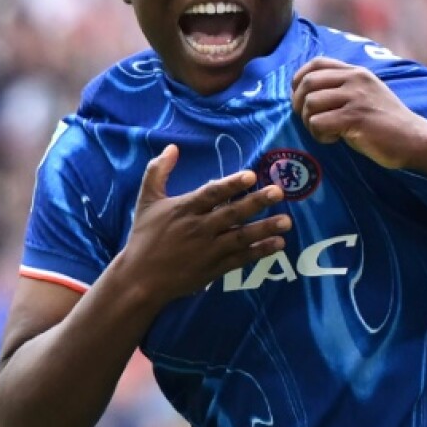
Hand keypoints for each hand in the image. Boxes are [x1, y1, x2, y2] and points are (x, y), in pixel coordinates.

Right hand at [115, 145, 290, 304]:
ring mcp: (208, 250)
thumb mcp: (146, 200)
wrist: (139, 279)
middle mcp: (198, 228)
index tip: (251, 175)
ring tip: (287, 221)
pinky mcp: (214, 269)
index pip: (211, 194)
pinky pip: (241, 259)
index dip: (231, 184)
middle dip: (256, 203)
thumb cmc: (144, 237)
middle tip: (278, 192)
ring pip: (240, 237)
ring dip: (265, 229)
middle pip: (231, 213)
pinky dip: (259, 252)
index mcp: (184, 209)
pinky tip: (278, 244)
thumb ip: (158, 172)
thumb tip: (172, 147)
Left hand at [291, 57, 426, 168]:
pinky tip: (334, 139)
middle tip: (308, 120)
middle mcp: (355, 80)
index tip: (299, 97)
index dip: (299, 79)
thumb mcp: (368, 94)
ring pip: (310, 103)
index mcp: (357, 72)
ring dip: (310, 122)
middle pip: (308, 82)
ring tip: (326, 132)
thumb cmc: (388, 123)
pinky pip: (318, 123)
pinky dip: (319, 135)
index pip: (317, 63)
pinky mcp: (355, 118)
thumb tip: (307, 94)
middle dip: (298, 103)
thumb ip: (344, 88)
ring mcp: (356, 98)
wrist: (415, 139)